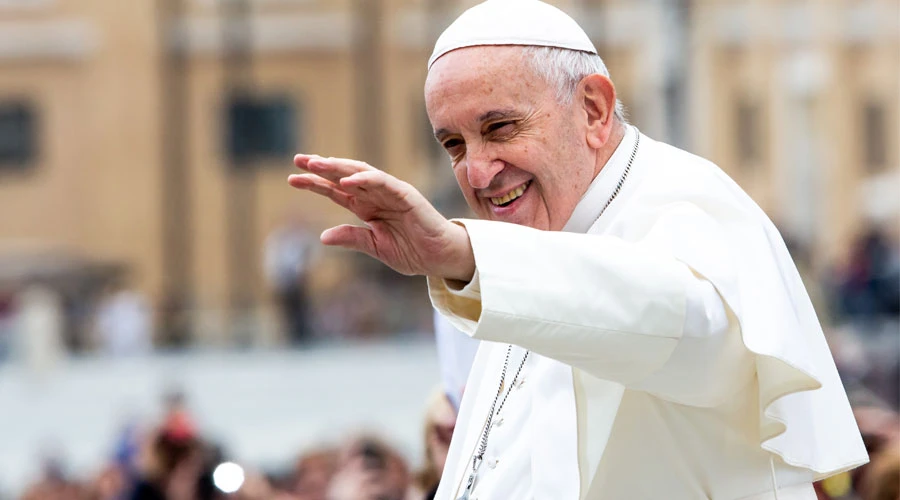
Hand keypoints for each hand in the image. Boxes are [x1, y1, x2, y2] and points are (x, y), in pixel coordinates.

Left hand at [289, 155, 474, 280]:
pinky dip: (364, 178)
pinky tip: (345, 181)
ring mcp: (390, 192)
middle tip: (298, 160)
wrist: (441, 258)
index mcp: (367, 207)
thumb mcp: (375, 247)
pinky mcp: (405, 194)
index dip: (315, 184)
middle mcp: (376, 195)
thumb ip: (352, 238)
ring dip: (337, 167)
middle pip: (343, 176)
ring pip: (360, 173)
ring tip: (315, 164)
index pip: (335, 191)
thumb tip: (323, 236)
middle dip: (321, 168)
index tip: (292, 179)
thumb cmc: (413, 251)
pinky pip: (382, 182)